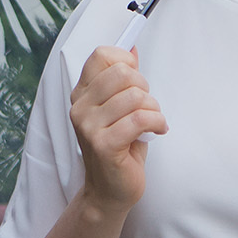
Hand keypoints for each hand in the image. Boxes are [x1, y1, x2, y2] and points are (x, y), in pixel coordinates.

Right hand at [69, 46, 165, 214]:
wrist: (110, 191)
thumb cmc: (119, 147)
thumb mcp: (120, 108)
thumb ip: (124, 79)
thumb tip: (132, 46)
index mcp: (82, 94)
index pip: (101, 56)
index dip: (126, 61)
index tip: (136, 80)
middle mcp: (80, 107)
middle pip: (122, 73)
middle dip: (144, 88)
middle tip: (147, 106)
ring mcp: (88, 126)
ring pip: (135, 97)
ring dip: (153, 109)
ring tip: (152, 122)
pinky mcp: (103, 144)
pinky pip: (140, 119)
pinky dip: (157, 122)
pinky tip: (158, 131)